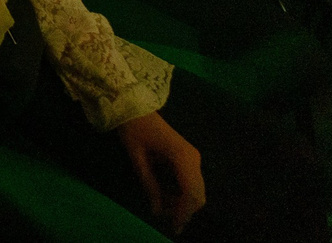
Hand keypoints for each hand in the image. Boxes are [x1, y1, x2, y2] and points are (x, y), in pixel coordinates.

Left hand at [117, 112, 205, 233]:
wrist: (135, 106)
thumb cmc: (133, 129)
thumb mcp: (137, 159)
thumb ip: (149, 184)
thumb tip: (157, 210)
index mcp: (182, 157)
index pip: (191, 192)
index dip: (184, 212)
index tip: (174, 225)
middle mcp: (193, 158)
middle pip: (198, 194)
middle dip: (185, 210)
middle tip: (168, 221)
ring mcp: (193, 157)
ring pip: (196, 190)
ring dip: (184, 203)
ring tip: (163, 208)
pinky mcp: (188, 157)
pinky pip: (191, 181)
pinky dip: (182, 193)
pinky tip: (167, 196)